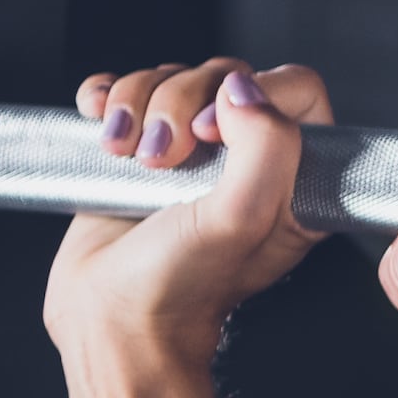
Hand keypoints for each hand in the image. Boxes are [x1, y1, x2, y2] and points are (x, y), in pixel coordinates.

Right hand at [49, 59, 333, 397]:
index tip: (211, 134)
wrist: (113, 322)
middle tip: (159, 160)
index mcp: (294, 175)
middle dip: (178, 103)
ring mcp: (190, 152)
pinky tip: (100, 129)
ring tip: (123, 156)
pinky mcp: (138, 149)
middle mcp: (246, 158)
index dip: (255, 95)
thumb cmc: (183, 285)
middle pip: (224, 75)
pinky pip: (124, 90)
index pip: (297, 90)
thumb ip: (267, 147)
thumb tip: (241, 87)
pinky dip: (106, 97)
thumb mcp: (243, 219)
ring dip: (136, 104)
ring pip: (170, 78)